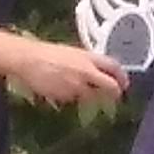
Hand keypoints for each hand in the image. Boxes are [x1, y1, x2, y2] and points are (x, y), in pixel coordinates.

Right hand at [13, 43, 127, 108]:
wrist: (29, 59)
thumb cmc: (47, 54)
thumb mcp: (71, 53)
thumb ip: (86, 63)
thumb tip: (98, 73)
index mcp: (88, 57)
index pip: (113, 66)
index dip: (122, 76)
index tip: (124, 83)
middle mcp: (86, 71)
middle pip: (109, 86)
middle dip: (114, 93)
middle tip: (114, 97)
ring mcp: (77, 85)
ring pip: (91, 96)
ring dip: (89, 96)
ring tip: (74, 87)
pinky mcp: (66, 96)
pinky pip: (73, 99)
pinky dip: (71, 97)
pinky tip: (60, 88)